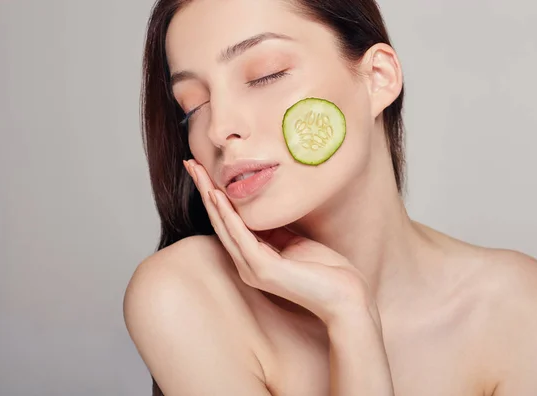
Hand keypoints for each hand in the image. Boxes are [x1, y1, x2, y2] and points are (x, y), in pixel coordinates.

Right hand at [184, 159, 374, 324]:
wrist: (345, 297)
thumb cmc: (324, 271)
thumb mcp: (294, 241)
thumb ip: (274, 229)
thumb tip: (261, 207)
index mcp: (254, 256)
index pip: (229, 221)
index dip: (215, 195)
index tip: (204, 170)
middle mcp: (247, 263)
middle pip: (220, 220)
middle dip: (204, 190)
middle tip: (190, 163)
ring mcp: (253, 268)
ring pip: (225, 226)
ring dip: (210, 197)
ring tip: (198, 173)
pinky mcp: (263, 270)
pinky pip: (241, 237)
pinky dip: (228, 216)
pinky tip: (218, 197)